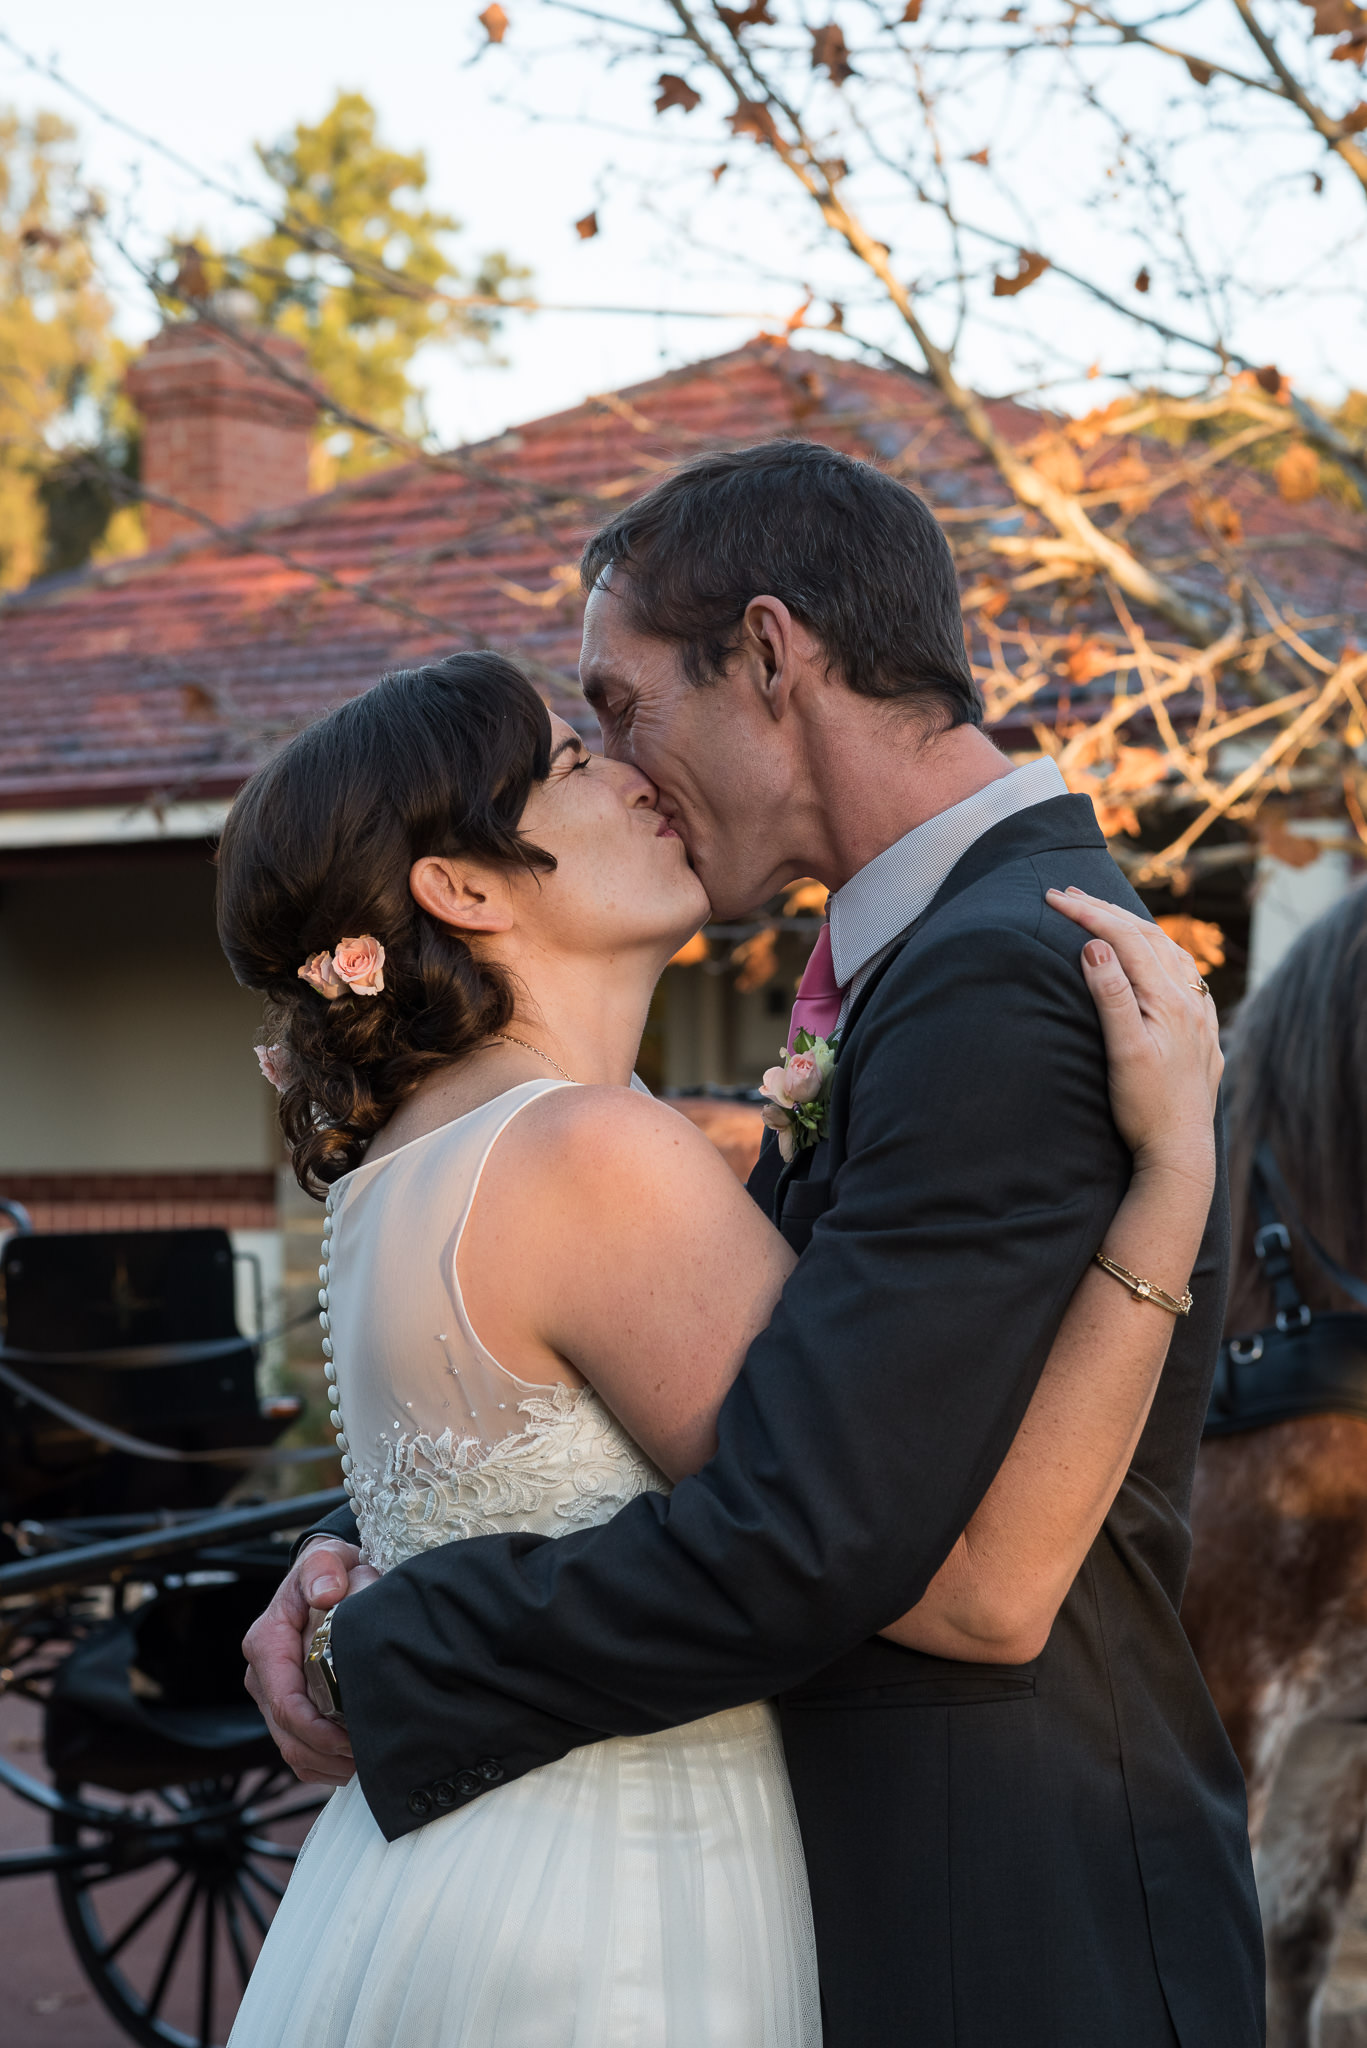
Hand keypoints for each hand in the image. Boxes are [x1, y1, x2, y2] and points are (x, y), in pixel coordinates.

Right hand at [242, 1536, 377, 1784]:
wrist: (326, 1576)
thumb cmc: (328, 1570)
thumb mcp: (327, 1558)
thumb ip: (323, 1568)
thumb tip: (325, 1592)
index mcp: (267, 1643)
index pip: (286, 1703)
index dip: (318, 1730)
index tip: (352, 1738)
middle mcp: (262, 1675)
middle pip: (288, 1734)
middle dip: (327, 1753)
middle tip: (370, 1755)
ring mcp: (271, 1695)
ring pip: (291, 1749)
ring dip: (326, 1764)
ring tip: (366, 1762)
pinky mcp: (284, 1708)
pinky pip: (295, 1751)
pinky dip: (321, 1765)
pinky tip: (351, 1763)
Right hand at [1045, 887, 1222, 1181]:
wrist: (1180, 1151)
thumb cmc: (1146, 1108)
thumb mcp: (1124, 1052)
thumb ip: (1111, 996)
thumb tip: (1094, 948)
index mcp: (1168, 999)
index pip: (1124, 939)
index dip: (1087, 914)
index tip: (1053, 897)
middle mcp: (1189, 999)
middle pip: (1147, 937)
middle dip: (1105, 911)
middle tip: (1067, 893)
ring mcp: (1200, 1015)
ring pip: (1169, 952)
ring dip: (1134, 927)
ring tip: (1106, 913)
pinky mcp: (1202, 1032)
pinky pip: (1186, 975)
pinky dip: (1162, 953)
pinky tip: (1157, 957)